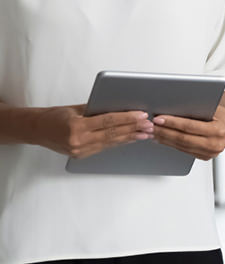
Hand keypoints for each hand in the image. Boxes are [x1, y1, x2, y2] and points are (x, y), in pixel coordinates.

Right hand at [30, 105, 152, 157]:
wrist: (37, 130)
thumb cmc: (55, 116)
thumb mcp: (77, 109)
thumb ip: (97, 109)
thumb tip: (120, 107)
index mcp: (77, 126)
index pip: (108, 121)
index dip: (127, 118)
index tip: (141, 115)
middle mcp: (78, 141)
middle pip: (112, 133)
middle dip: (133, 129)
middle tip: (149, 125)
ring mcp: (80, 151)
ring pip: (110, 142)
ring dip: (130, 137)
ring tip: (145, 133)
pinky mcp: (81, 156)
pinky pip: (104, 147)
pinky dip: (118, 142)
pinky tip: (130, 139)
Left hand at [153, 92, 224, 160]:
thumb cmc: (223, 113)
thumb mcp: (213, 107)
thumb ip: (196, 108)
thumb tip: (172, 106)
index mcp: (219, 130)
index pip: (189, 126)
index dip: (172, 122)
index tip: (158, 118)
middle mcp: (215, 144)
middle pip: (183, 139)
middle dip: (164, 132)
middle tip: (151, 126)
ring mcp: (210, 153)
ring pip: (181, 146)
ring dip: (165, 139)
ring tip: (153, 131)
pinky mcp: (205, 157)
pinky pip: (184, 150)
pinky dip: (171, 144)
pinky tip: (162, 138)